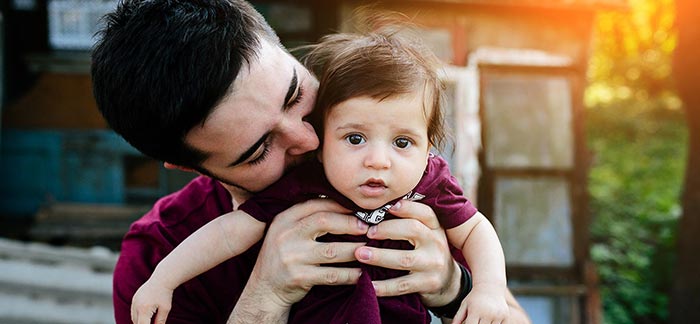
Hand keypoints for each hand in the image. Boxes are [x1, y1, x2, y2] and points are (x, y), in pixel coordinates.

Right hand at [130, 279, 173, 323]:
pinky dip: (138, 316)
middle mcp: (136, 306)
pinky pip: (133, 312)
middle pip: (137, 323)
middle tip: (152, 321)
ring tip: (149, 320)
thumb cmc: (165, 294)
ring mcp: (134, 302)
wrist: (162, 279)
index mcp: (144, 309)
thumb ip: (160, 321)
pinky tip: (146, 316)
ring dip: (140, 322)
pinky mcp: (134, 299)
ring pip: (134, 319)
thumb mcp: (165, 309)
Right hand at [230, 199, 368, 322]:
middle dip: (349, 223)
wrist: (264, 290)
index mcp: (284, 219)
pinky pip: (332, 275)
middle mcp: (286, 235)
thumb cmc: (283, 256)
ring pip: (332, 250)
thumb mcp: (286, 232)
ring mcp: (292, 257)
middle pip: (324, 221)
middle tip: (367, 228)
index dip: (339, 205)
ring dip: (355, 250)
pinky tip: (361, 274)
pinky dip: (349, 275)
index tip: (357, 209)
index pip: (315, 205)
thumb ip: (306, 219)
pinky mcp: (299, 277)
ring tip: (370, 249)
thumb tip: (342, 205)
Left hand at [354, 199, 460, 306]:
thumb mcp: (427, 234)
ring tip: (359, 254)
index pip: (424, 212)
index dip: (406, 207)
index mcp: (435, 227)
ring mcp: (434, 265)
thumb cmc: (427, 252)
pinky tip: (368, 283)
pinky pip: (402, 285)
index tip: (386, 206)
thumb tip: (376, 210)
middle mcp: (437, 243)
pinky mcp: (428, 284)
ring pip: (404, 259)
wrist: (448, 281)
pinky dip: (384, 286)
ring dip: (379, 256)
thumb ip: (408, 222)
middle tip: (368, 232)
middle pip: (413, 229)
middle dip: (387, 229)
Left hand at [452, 283, 508, 323]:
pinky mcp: (506, 317)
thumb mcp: (465, 305)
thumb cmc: (475, 297)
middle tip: (476, 321)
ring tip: (482, 319)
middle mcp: (488, 313)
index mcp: (475, 310)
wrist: (490, 286)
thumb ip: (458, 317)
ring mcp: (498, 315)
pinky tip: (490, 320)